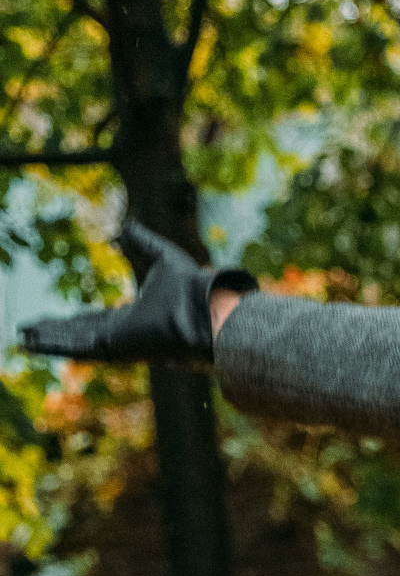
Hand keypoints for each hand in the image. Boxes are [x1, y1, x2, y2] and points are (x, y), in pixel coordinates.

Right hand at [20, 218, 256, 368]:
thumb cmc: (189, 285)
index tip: (55, 319)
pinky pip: (75, 346)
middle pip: (78, 334)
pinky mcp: (112, 348)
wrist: (202, 306)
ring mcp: (116, 344)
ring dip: (47, 339)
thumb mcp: (160, 255)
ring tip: (22, 338)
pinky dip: (51, 344)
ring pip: (72, 342)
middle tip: (28, 331)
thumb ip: (141, 241)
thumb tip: (123, 227)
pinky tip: (31, 342)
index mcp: (132, 319)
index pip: (95, 321)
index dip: (73, 320)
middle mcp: (121, 334)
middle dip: (53, 332)